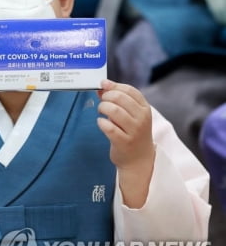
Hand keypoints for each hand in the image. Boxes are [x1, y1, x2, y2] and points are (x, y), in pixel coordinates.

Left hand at [97, 79, 154, 207]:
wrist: (138, 159)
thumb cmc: (132, 132)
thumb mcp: (131, 114)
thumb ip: (119, 100)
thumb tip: (103, 86)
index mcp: (145, 109)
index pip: (130, 90)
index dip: (114, 86)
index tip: (103, 86)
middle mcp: (142, 119)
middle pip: (120, 98)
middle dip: (106, 97)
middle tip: (102, 103)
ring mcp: (134, 131)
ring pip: (114, 111)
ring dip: (103, 108)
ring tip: (101, 112)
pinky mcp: (124, 142)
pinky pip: (109, 127)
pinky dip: (101, 123)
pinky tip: (101, 123)